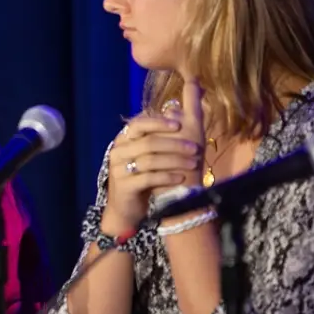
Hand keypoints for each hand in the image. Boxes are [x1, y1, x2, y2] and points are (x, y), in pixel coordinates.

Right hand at [104, 79, 204, 227]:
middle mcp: (118, 151)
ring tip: (193, 163)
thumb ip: (158, 133)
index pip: (139, 123)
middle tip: (195, 148)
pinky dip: (167, 176)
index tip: (179, 124)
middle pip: (147, 141)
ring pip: (150, 160)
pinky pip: (148, 178)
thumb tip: (176, 107)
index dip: (159, 122)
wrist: (126, 207)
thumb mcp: (148, 153)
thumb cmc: (142, 176)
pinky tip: (181, 178)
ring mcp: (119, 169)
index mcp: (124, 139)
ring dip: (175, 160)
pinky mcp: (125, 186)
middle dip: (174, 143)